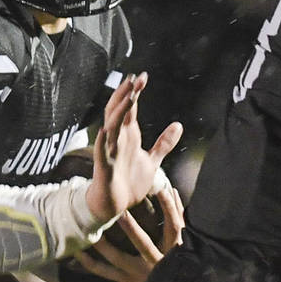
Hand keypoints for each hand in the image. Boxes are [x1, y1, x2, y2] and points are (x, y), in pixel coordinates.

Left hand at [69, 182, 184, 281]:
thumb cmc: (177, 265)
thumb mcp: (183, 243)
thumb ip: (179, 218)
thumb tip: (171, 189)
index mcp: (174, 251)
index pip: (174, 226)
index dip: (170, 207)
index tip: (163, 188)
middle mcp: (157, 263)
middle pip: (143, 243)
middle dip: (131, 228)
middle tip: (118, 211)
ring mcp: (139, 274)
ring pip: (117, 257)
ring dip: (102, 243)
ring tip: (90, 229)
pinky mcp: (126, 281)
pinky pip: (104, 272)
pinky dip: (89, 262)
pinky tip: (76, 252)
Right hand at [85, 73, 183, 224]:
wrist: (114, 205)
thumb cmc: (128, 182)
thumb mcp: (152, 161)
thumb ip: (163, 144)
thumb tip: (178, 125)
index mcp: (128, 136)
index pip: (130, 109)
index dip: (134, 92)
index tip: (142, 76)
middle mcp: (117, 139)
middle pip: (118, 111)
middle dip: (126, 94)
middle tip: (135, 77)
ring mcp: (109, 151)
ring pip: (111, 125)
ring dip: (118, 110)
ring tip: (127, 95)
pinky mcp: (104, 166)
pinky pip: (102, 150)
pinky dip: (103, 140)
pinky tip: (105, 129)